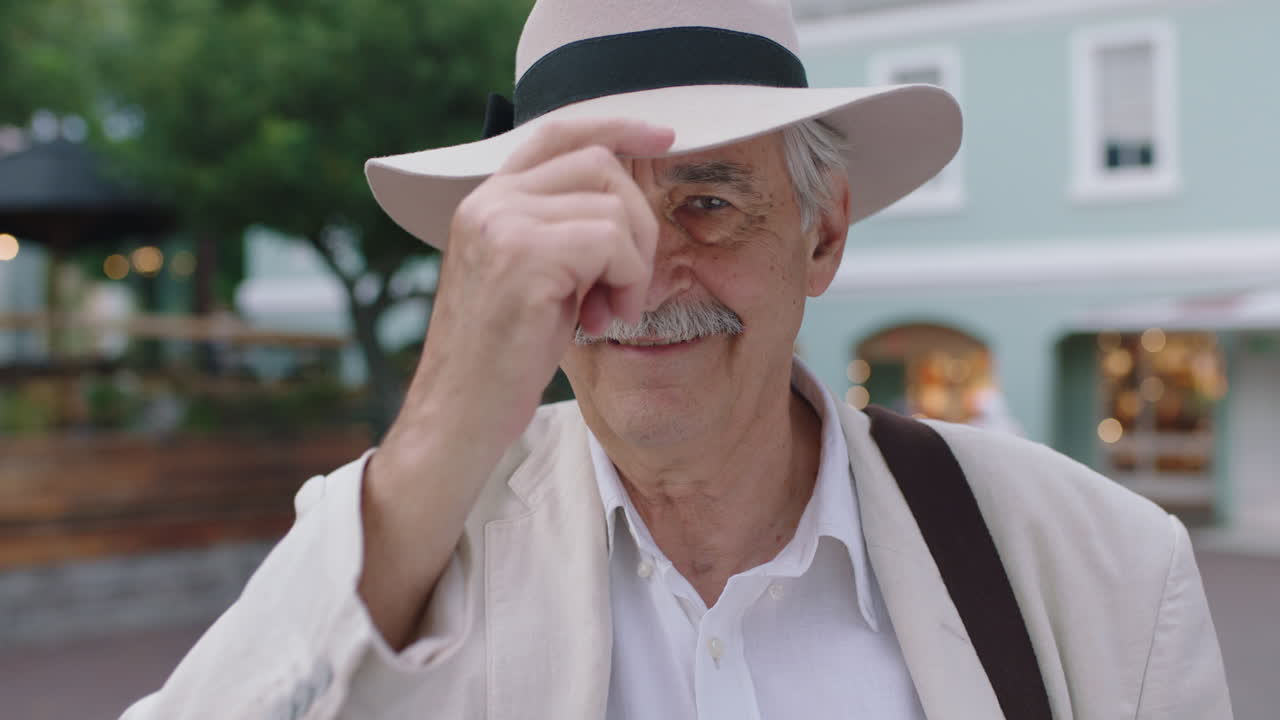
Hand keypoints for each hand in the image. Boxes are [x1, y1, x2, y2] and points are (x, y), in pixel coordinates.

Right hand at [400, 117, 675, 448]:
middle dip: (637, 223)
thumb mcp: (533, 279)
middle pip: (601, 165)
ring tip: (607, 311)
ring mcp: (503, 224)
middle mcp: (490, 201)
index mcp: (487, 200)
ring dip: (633, 264)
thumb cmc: (500, 359)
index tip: (664, 137)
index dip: (616, 126)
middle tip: (626, 287)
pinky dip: (627, 282)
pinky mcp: (523, 256)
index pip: (559, 132)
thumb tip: (625, 202)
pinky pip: (612, 243)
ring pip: (614, 207)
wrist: (458, 415)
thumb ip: (562, 232)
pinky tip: (600, 321)